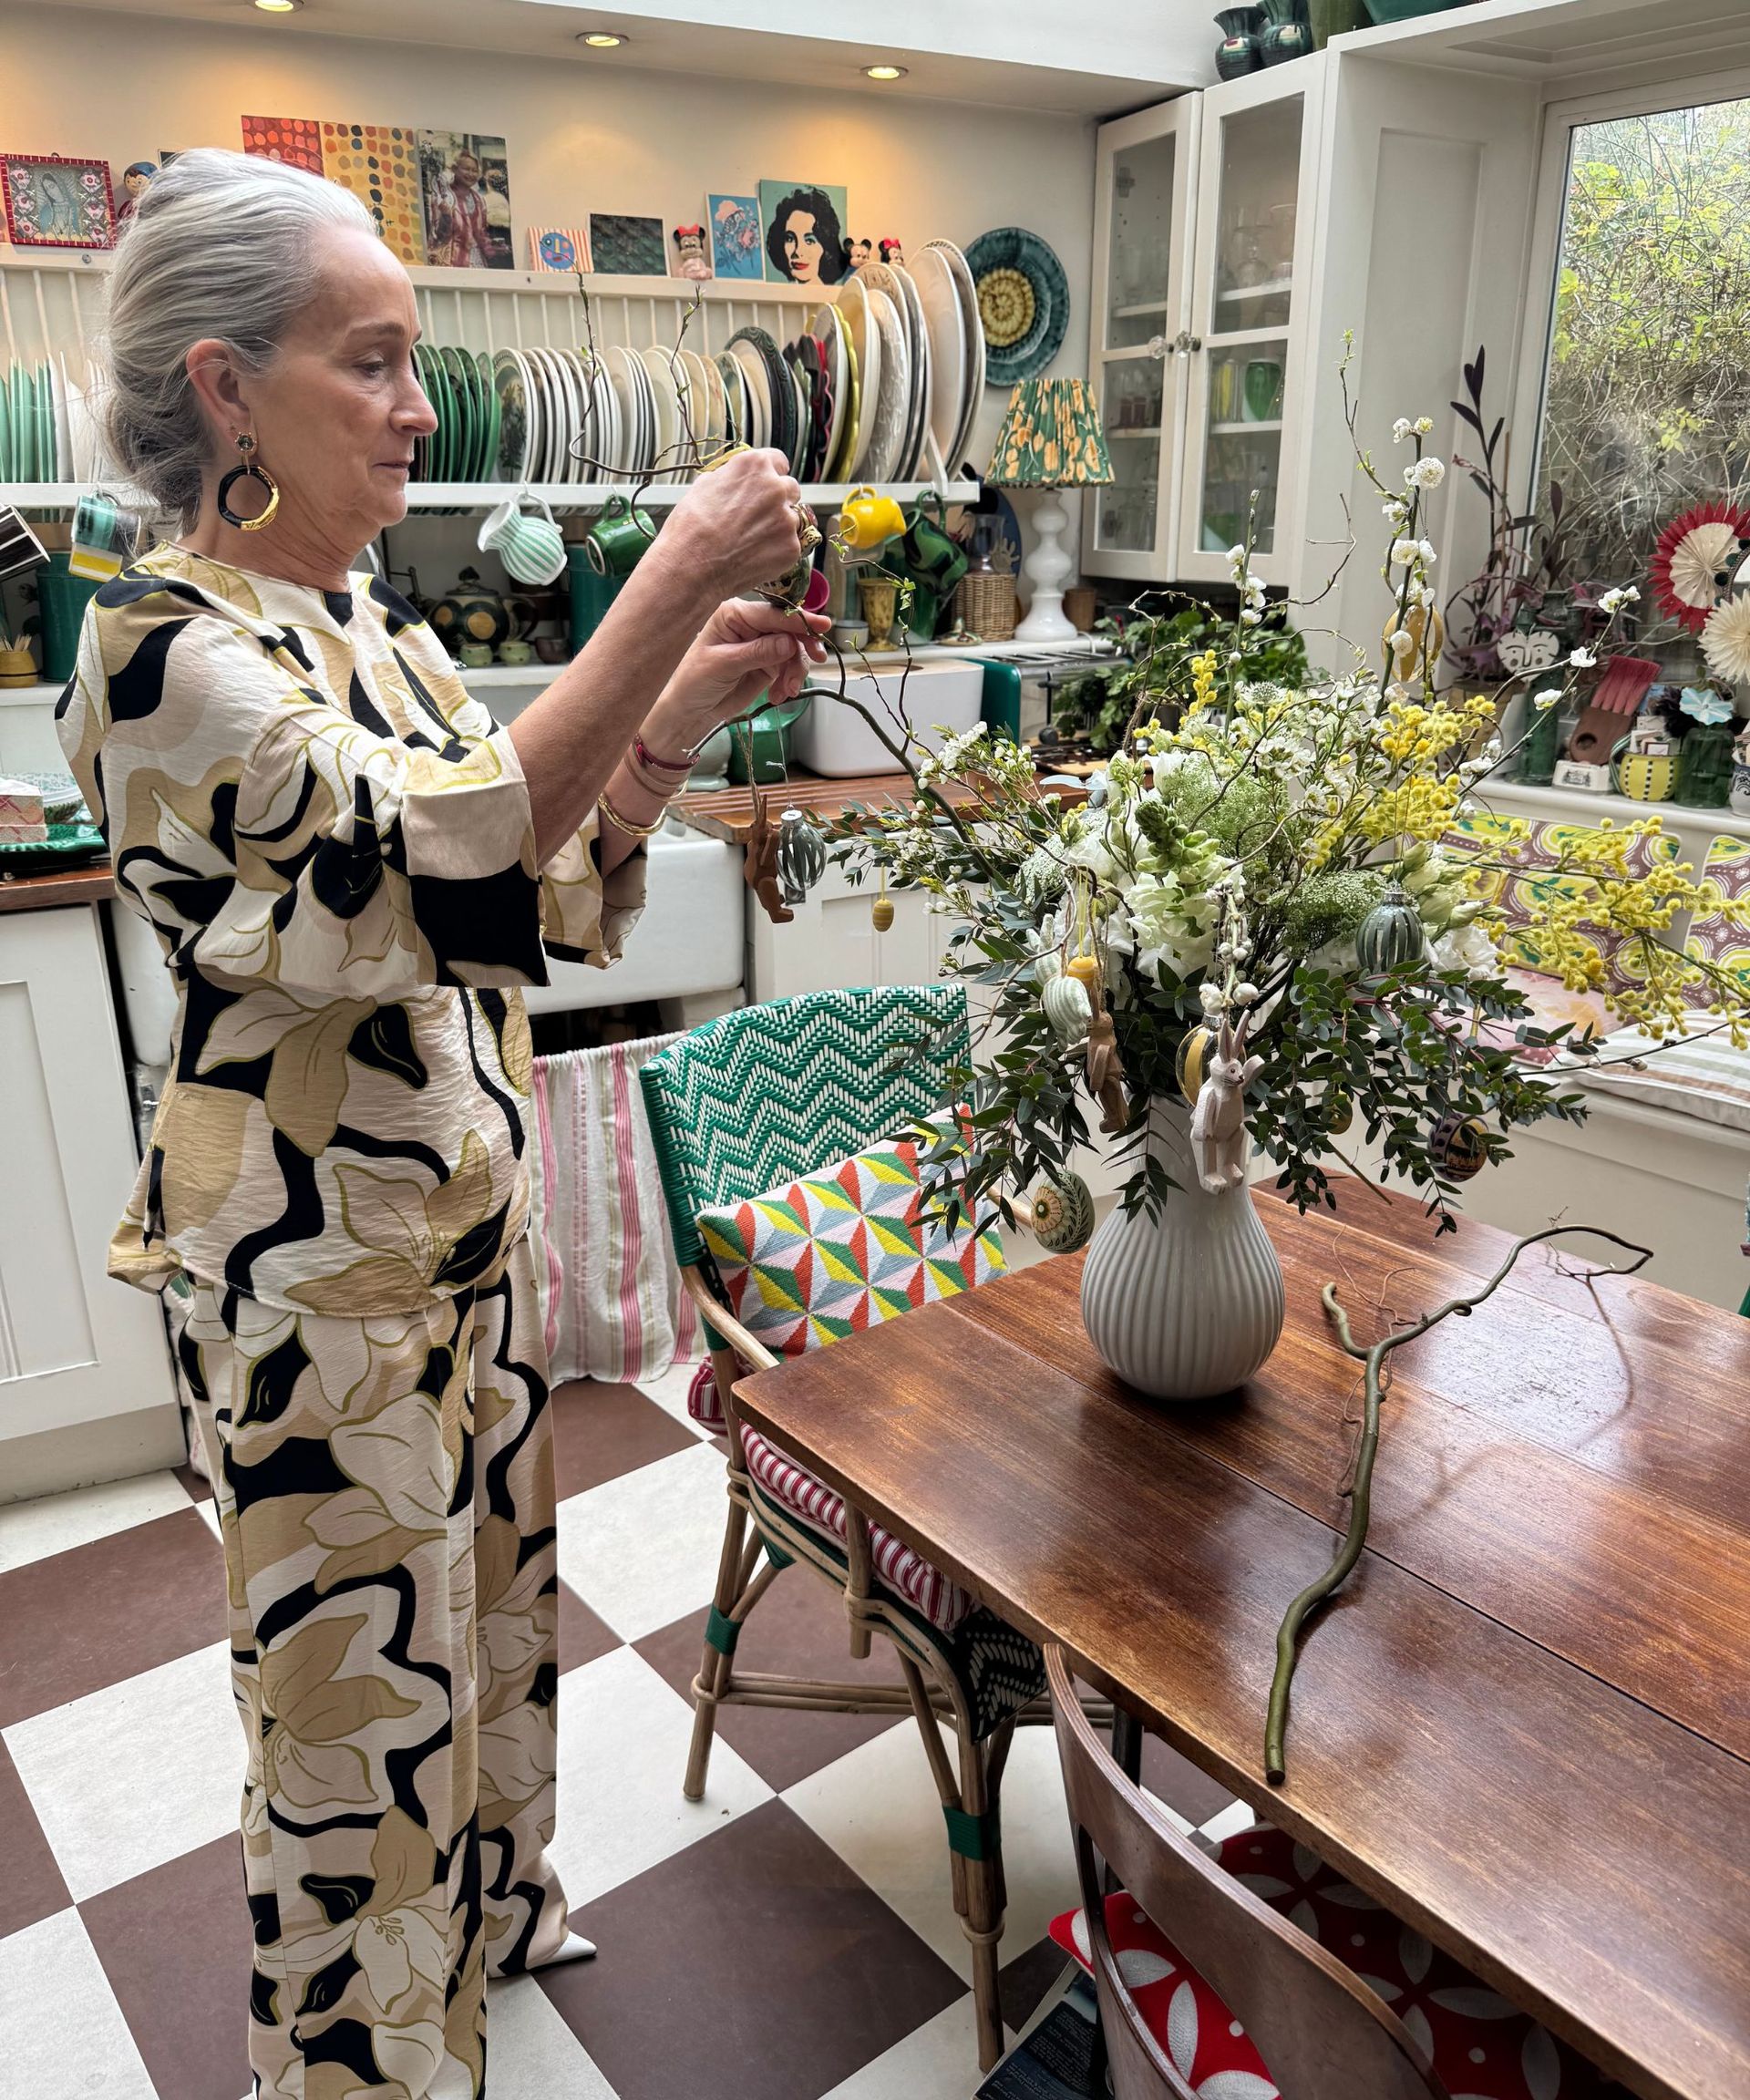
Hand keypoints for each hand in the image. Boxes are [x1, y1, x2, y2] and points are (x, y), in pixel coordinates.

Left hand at [643, 597, 830, 754]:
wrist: (690, 711)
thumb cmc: (694, 682)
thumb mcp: (723, 665)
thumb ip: (758, 652)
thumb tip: (790, 643)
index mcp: (734, 614)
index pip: (772, 613)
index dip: (798, 620)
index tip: (822, 627)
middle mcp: (750, 625)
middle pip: (789, 629)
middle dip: (803, 647)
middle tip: (817, 661)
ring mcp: (761, 644)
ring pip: (794, 650)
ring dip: (795, 670)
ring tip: (787, 690)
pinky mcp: (767, 664)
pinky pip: (789, 667)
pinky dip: (789, 682)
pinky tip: (779, 695)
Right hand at [660, 448, 806, 601]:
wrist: (692, 565)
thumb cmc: (692, 526)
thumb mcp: (705, 485)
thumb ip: (731, 478)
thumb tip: (736, 480)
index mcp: (755, 465)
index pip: (778, 461)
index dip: (771, 475)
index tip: (766, 486)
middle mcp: (776, 487)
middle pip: (790, 489)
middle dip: (779, 501)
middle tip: (758, 517)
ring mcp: (787, 518)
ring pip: (792, 519)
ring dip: (779, 527)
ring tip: (752, 541)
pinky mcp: (791, 547)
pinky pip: (790, 546)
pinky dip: (777, 551)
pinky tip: (755, 556)